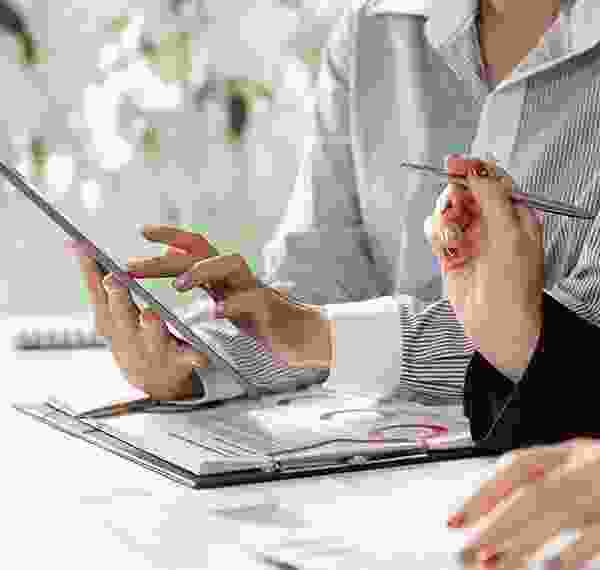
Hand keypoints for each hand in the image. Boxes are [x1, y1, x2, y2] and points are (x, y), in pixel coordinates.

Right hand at [75, 250, 208, 399]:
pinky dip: (195, 357)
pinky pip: (189, 359)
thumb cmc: (131, 338)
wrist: (154, 383)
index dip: (91, 275)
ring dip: (150, 326)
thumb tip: (79, 245)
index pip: (99, 296)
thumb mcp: (110, 315)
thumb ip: (99, 285)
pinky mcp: (180, 362)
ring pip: (153, 337)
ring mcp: (154, 352)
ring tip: (150, 313)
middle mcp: (129, 338)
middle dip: (118, 299)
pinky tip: (202, 355)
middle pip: (122, 317)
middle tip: (114, 279)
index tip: (87, 253)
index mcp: (112, 325)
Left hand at [126, 225, 331, 368]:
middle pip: (201, 254)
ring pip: (231, 264)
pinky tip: (215, 313)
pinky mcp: (269, 310)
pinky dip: (233, 305)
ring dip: (202, 270)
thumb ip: (202, 277)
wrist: (298, 335)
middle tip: (131, 266)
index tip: (142, 231)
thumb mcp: (225, 296)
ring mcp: (254, 288)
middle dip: (165, 259)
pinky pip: (252, 301)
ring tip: (178, 285)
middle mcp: (237, 275)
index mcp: (223, 274)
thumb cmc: (259, 317)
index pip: (196, 246)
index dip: (170, 235)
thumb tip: (171, 252)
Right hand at [424, 156, 543, 371]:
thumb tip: (475, 167)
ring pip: (446, 213)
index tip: (452, 165)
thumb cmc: (513, 283)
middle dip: (454, 201)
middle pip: (463, 194)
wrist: (497, 324)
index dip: (471, 171)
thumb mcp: (507, 232)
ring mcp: (470, 239)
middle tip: (454, 212)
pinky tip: (448, 254)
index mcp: (515, 214)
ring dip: (444, 224)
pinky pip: (437, 234)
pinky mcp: (452, 255)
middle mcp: (492, 224)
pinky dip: (438, 240)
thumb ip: (491, 196)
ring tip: (453, 243)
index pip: (491, 180)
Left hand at [448, 438, 599, 569]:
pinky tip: (554, 569)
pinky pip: (599, 532)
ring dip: (522, 542)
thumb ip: (540, 491)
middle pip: (532, 494)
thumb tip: (490, 526)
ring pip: (558, 512)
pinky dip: (576, 551)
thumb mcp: (575, 472)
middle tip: (469, 553)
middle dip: (497, 525)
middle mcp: (584, 465)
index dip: (483, 493)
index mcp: (567, 453)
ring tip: (493, 565)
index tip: (456, 521)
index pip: (515, 467)